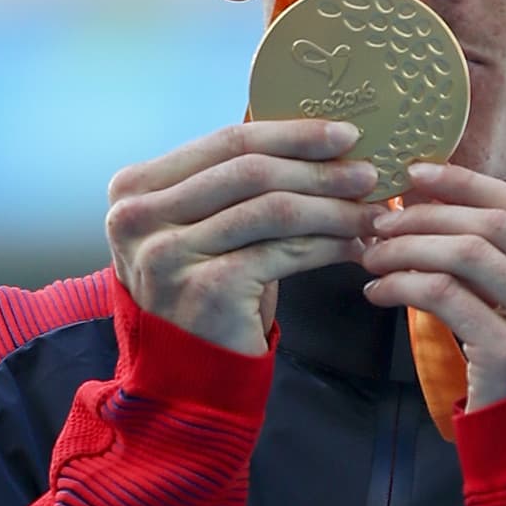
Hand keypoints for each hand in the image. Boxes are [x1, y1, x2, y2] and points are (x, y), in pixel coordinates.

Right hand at [106, 120, 380, 355]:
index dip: (291, 134)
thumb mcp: (204, 225)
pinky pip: (283, 252)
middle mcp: (139, 217)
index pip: (226, 142)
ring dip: (332, 207)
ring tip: (370, 210)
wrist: (185, 372)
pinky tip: (353, 247)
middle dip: (318, 168)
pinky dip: (327, 245)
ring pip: (272, 210)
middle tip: (368, 172)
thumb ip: (237, 183)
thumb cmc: (202, 290)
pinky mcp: (206, 289)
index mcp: (135, 187)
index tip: (344, 133)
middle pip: (251, 171)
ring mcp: (168, 253)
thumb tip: (320, 144)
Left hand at [359, 163, 505, 411]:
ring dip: (410, 246)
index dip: (470, 184)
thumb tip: (447, 198)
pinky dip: (403, 285)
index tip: (420, 174)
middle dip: (432, 213)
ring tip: (376, 254)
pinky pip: (445, 297)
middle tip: (385, 219)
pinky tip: (379, 292)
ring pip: (470, 255)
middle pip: (499, 226)